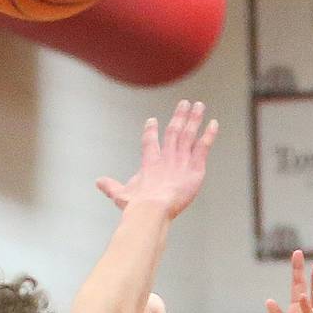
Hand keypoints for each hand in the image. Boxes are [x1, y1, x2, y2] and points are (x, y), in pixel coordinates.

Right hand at [97, 101, 218, 221]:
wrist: (152, 209)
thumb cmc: (136, 206)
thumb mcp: (121, 196)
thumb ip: (111, 187)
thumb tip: (98, 182)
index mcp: (150, 162)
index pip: (150, 142)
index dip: (150, 130)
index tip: (152, 120)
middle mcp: (167, 157)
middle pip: (174, 131)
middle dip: (179, 116)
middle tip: (185, 103)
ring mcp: (181, 160)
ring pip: (189, 134)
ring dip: (194, 119)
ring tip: (199, 105)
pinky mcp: (195, 168)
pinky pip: (204, 147)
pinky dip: (209, 135)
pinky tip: (213, 123)